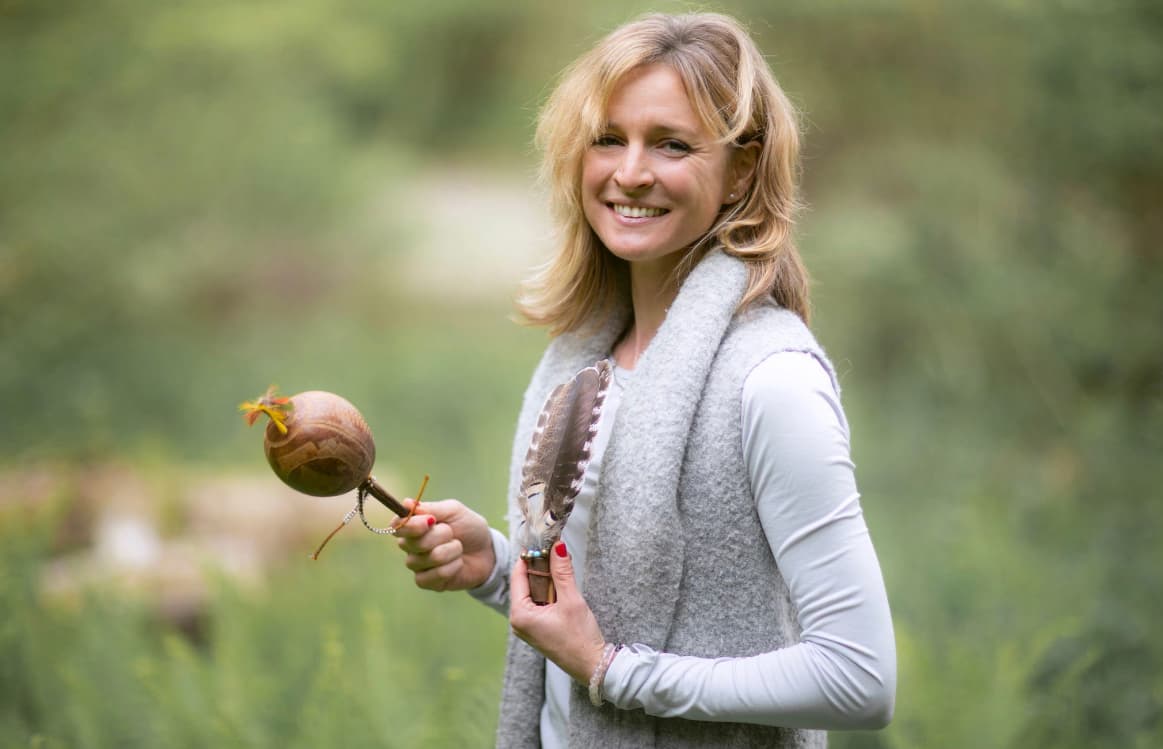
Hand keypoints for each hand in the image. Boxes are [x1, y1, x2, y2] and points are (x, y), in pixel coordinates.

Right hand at [392, 498, 494, 591]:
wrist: (486, 550)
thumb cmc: (468, 527)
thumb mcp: (453, 511)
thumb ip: (430, 508)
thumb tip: (405, 503)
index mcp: (413, 526)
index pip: (397, 526)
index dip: (411, 525)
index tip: (431, 521)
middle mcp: (410, 546)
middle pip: (413, 543)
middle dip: (441, 535)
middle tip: (452, 533)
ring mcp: (417, 565)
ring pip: (429, 558)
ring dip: (451, 551)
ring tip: (458, 548)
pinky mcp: (426, 582)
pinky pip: (435, 575)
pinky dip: (452, 567)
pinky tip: (457, 564)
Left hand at [510, 541, 606, 683]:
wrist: (592, 666)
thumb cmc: (580, 638)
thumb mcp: (571, 600)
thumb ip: (562, 572)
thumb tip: (557, 547)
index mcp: (520, 615)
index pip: (518, 575)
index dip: (530, 556)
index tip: (541, 541)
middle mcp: (518, 621)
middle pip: (525, 583)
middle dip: (540, 567)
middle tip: (554, 551)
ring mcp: (527, 626)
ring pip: (532, 592)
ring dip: (546, 579)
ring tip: (560, 565)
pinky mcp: (537, 629)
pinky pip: (538, 603)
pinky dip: (548, 592)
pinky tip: (561, 584)